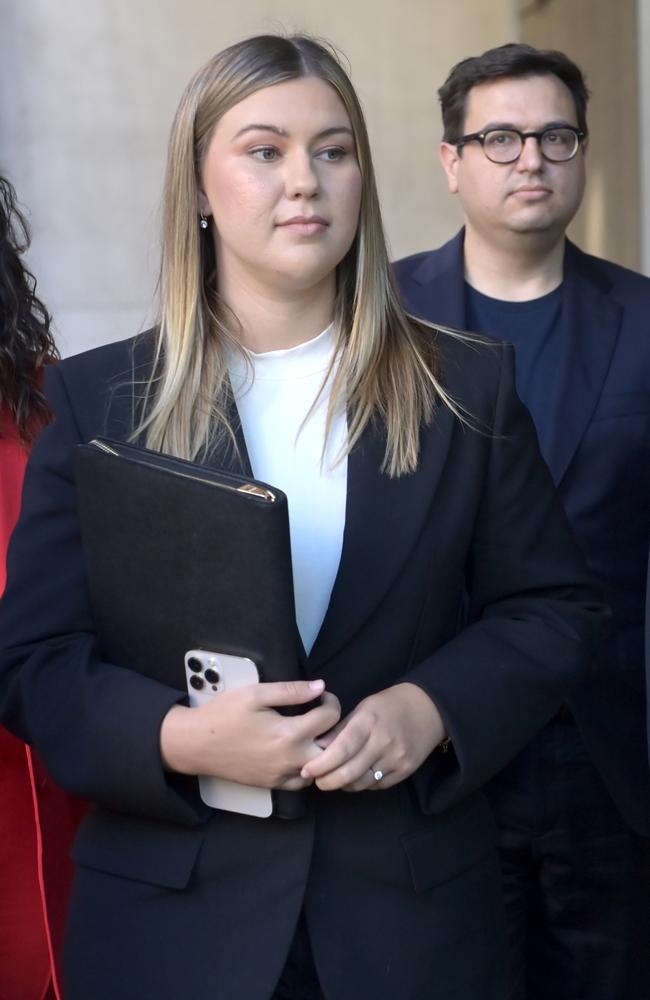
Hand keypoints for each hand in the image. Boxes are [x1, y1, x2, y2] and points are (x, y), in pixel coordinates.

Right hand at [160, 679, 340, 790]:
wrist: (196, 744)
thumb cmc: (223, 715)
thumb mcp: (256, 694)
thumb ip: (291, 690)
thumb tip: (319, 686)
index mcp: (289, 734)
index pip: (329, 718)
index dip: (331, 702)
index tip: (322, 696)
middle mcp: (290, 759)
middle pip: (333, 748)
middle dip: (335, 729)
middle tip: (325, 716)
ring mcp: (282, 775)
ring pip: (321, 769)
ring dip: (324, 751)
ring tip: (316, 734)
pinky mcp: (273, 785)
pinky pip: (302, 783)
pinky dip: (308, 769)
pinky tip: (301, 753)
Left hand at [300, 682, 445, 791]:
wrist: (428, 709)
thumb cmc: (388, 706)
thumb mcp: (362, 709)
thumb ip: (340, 730)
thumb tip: (317, 747)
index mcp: (368, 722)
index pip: (340, 750)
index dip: (321, 764)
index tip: (307, 770)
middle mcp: (383, 742)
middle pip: (349, 772)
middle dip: (328, 781)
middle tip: (316, 780)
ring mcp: (396, 758)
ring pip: (361, 783)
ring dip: (343, 785)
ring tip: (333, 778)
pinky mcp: (405, 771)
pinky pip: (377, 785)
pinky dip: (362, 784)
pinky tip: (355, 777)